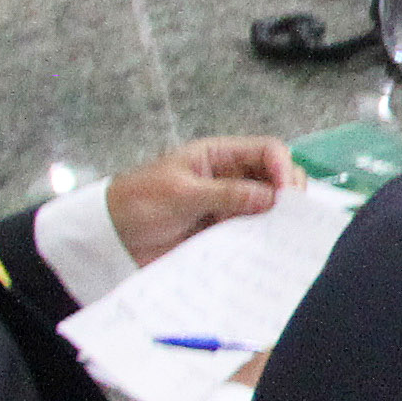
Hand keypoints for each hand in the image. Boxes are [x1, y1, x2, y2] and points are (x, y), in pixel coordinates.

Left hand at [106, 135, 292, 264]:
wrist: (110, 237)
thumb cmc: (139, 202)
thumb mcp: (181, 194)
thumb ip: (226, 194)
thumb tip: (272, 198)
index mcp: (218, 156)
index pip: (267, 151)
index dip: (283, 167)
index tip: (287, 195)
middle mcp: (230, 178)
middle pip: (275, 177)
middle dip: (288, 194)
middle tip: (291, 218)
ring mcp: (228, 206)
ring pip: (269, 207)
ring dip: (278, 219)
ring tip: (284, 237)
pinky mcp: (223, 232)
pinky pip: (252, 232)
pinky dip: (263, 239)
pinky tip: (268, 249)